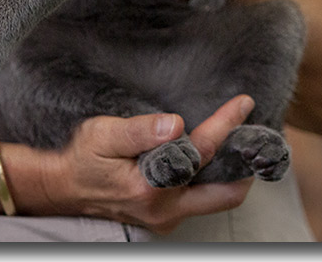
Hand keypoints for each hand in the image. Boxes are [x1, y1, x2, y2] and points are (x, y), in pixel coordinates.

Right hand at [41, 94, 255, 233]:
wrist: (63, 189)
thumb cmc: (82, 158)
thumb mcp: (102, 135)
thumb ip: (138, 130)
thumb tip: (174, 124)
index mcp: (150, 187)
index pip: (202, 152)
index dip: (226, 124)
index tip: (243, 103)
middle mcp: (165, 210)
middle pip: (226, 193)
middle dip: (247, 163)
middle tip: (258, 133)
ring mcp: (168, 218)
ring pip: (218, 199)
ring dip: (235, 172)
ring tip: (245, 140)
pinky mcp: (168, 217)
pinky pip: (203, 199)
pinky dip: (216, 178)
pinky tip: (220, 154)